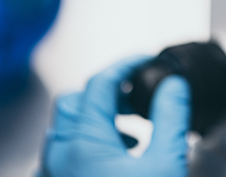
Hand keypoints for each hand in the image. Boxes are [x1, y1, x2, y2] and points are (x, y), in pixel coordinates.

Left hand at [41, 57, 191, 176]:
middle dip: (106, 92)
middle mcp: (60, 157)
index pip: (100, 83)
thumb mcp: (166, 164)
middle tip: (135, 95)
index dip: (126, 65)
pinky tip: (109, 158)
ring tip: (128, 131)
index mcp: (84, 143)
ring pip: (64, 130)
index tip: (145, 61)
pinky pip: (60, 156)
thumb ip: (170, 119)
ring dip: (94, 120)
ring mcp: (52, 174)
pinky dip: (83, 145)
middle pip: (74, 102)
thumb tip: (173, 86)